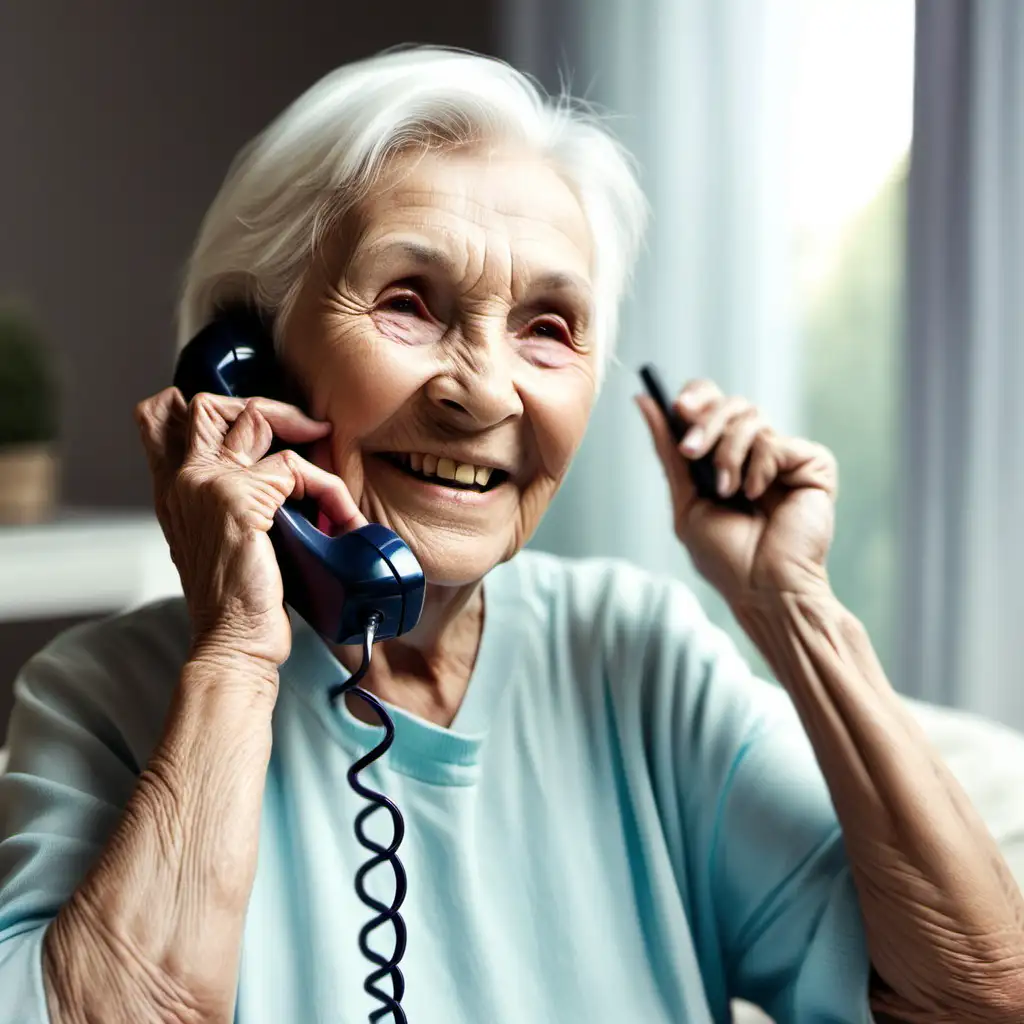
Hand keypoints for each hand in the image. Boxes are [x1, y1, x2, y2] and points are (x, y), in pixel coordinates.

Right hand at [135, 388, 365, 667]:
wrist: (234, 642)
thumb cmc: (238, 599)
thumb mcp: (226, 538)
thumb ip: (232, 499)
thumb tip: (281, 475)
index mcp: (175, 489)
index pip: (166, 417)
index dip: (217, 407)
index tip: (267, 427)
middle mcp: (183, 480)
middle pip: (207, 403)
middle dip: (266, 407)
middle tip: (307, 432)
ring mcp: (207, 484)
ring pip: (256, 419)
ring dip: (307, 442)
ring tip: (330, 484)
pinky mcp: (238, 499)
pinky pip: (295, 468)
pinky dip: (327, 489)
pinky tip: (340, 519)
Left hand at [637, 379, 837, 603]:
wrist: (763, 589)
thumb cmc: (727, 557)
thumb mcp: (687, 501)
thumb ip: (669, 452)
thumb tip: (644, 401)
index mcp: (728, 456)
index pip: (715, 403)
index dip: (697, 396)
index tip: (678, 408)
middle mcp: (758, 451)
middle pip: (731, 403)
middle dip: (705, 425)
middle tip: (692, 452)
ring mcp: (786, 456)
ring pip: (751, 418)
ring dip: (727, 456)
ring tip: (728, 492)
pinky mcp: (813, 463)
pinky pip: (774, 442)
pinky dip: (758, 470)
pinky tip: (761, 497)